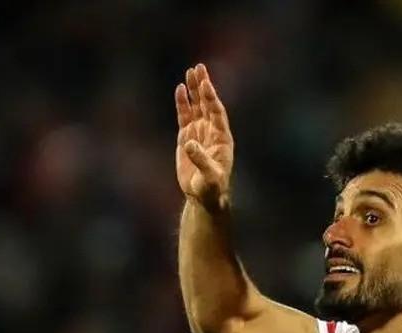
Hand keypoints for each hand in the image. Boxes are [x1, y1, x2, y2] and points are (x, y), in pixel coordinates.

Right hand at [174, 63, 233, 208]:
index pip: (217, 113)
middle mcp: (212, 132)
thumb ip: (200, 160)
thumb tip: (189, 144)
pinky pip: (185, 116)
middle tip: (199, 68)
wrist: (203, 195)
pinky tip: (180, 89)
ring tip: (190, 72)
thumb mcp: (209, 177)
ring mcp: (200, 133)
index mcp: (222, 138)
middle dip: (204, 86)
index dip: (211, 98)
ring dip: (194, 90)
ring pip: (197, 107)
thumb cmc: (211, 188)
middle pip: (208, 104)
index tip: (206, 83)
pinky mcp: (187, 137)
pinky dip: (183, 103)